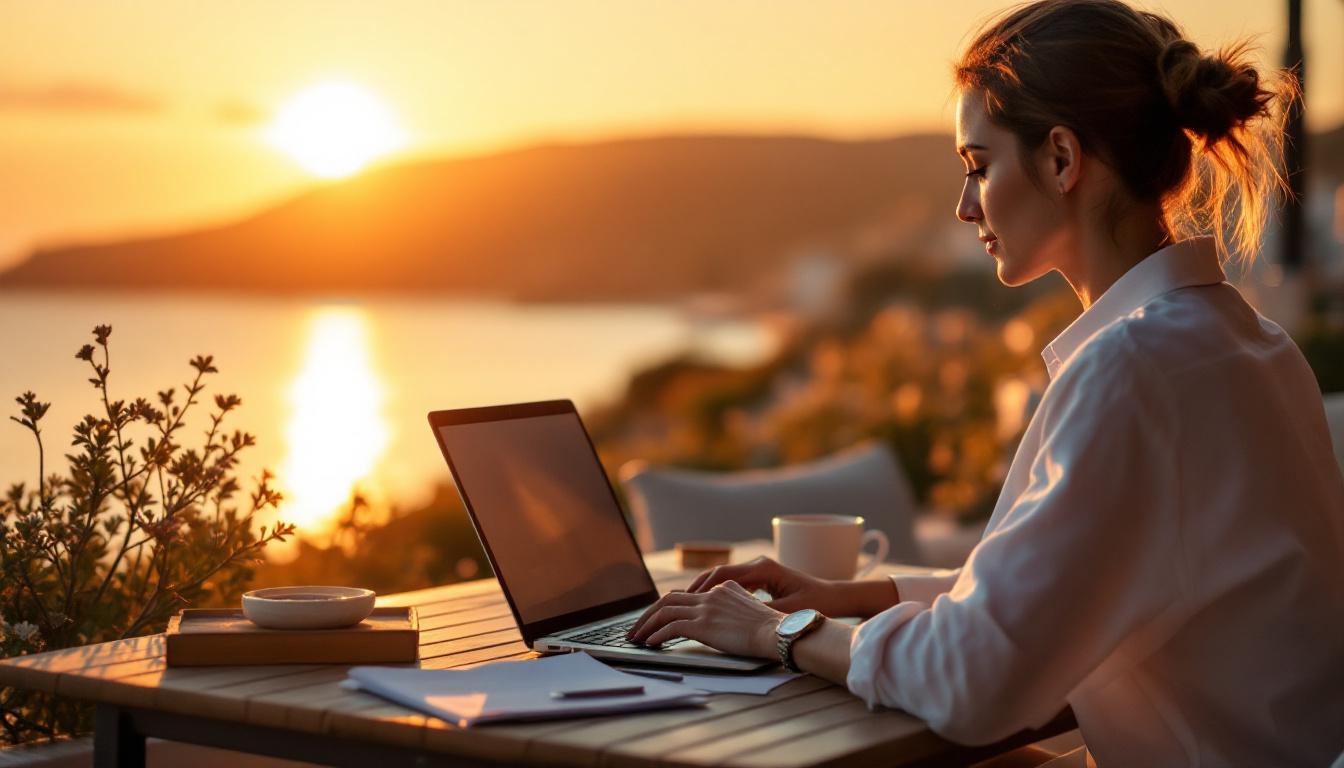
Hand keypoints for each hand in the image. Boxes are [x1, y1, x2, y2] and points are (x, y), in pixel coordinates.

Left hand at [626, 580, 783, 658]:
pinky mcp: (703, 624)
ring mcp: (706, 608)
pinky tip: (650, 644)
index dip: (668, 606)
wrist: (779, 632)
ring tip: (636, 637)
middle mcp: (711, 595)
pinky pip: (671, 627)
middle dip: (648, 614)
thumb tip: (723, 622)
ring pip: (664, 610)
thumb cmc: (772, 629)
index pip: (686, 594)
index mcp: (722, 589)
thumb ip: (734, 609)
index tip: (656, 618)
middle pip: (669, 598)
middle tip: (637, 628)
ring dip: (646, 625)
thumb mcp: (751, 611)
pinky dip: (656, 635)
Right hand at [685, 556, 842, 613]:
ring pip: (722, 577)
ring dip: (703, 590)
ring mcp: (758, 570)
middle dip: (696, 588)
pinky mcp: (760, 578)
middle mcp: (758, 565)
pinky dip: (716, 592)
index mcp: (763, 568)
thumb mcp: (787, 610)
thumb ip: (761, 612)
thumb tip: (736, 618)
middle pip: (718, 572)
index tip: (687, 601)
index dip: (703, 588)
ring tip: (684, 604)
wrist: (833, 598)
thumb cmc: (814, 604)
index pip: (724, 574)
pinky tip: (705, 605)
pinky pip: (731, 583)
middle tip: (675, 602)